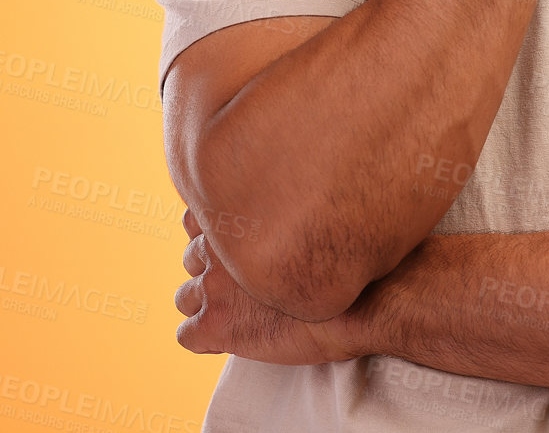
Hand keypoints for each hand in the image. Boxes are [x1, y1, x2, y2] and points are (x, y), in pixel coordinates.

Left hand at [174, 208, 360, 364]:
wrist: (364, 301)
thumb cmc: (348, 259)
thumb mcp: (313, 214)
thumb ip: (284, 211)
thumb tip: (287, 209)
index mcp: (238, 211)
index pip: (197, 217)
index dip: (217, 236)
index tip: (238, 248)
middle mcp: (218, 243)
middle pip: (190, 258)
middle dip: (212, 271)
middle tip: (243, 286)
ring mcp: (214, 285)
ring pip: (185, 297)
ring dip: (206, 305)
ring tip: (239, 314)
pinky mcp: (216, 325)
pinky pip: (186, 335)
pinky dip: (204, 339)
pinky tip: (231, 339)